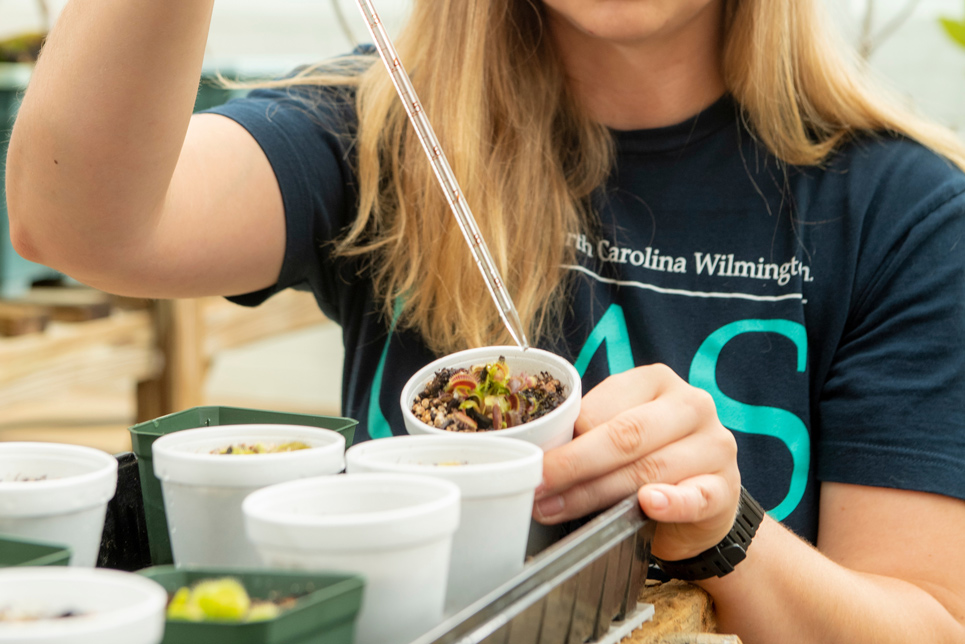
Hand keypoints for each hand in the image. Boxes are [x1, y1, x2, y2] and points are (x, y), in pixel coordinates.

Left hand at [534, 364, 741, 560]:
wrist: (703, 502)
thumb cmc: (648, 459)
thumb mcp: (619, 431)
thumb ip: (588, 432)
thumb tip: (537, 452)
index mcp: (656, 380)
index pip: (602, 408)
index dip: (563, 437)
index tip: (532, 460)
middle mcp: (690, 405)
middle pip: (624, 435)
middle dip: (573, 464)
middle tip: (538, 486)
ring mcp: (713, 445)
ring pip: (648, 469)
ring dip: (596, 494)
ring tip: (557, 509)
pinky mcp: (726, 488)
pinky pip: (695, 496)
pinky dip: (670, 502)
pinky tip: (649, 504)